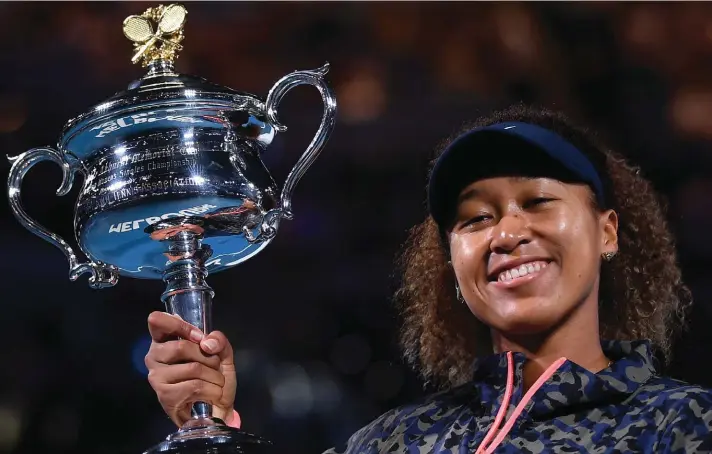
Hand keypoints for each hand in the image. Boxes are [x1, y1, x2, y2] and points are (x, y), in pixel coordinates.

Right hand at [144, 311, 237, 426]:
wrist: (217, 408)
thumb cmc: (214, 376)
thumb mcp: (222, 353)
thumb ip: (219, 341)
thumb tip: (207, 343)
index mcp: (164, 340)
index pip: (157, 322)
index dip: (181, 326)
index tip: (200, 337)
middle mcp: (154, 357)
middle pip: (181, 347)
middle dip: (208, 357)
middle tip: (214, 366)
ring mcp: (156, 377)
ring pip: (192, 368)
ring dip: (214, 376)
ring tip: (216, 382)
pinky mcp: (165, 397)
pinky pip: (194, 387)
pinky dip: (212, 390)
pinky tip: (211, 394)